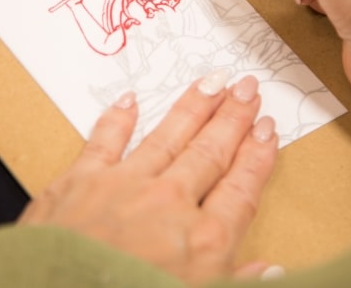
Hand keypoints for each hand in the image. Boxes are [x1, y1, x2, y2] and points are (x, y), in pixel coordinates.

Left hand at [18, 71, 277, 284]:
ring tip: (212, 82)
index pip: (242, 188)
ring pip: (168, 137)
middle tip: (248, 87)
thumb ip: (236, 283)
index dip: (258, 156)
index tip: (269, 129)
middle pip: (210, 152)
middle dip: (233, 117)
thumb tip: (271, 270)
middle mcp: (170, 204)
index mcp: (204, 242)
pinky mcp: (80, 182)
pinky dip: (118, 119)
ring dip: (193, 107)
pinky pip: (104, 141)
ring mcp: (125, 186)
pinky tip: (130, 99)